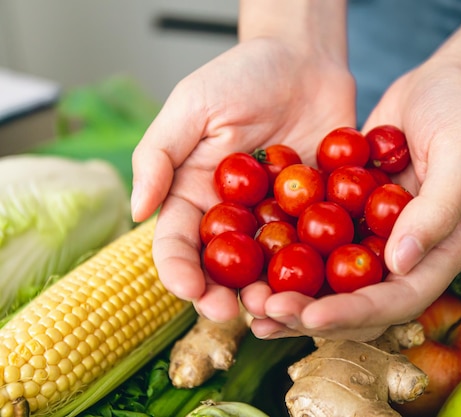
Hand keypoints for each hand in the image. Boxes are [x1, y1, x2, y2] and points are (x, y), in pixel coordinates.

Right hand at [131, 37, 354, 321]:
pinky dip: (318, 265)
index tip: (190, 291)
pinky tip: (322, 282)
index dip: (179, 272)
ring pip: (269, 266)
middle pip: (222, 266)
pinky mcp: (316, 211)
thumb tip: (137, 209)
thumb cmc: (241, 74)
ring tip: (277, 306)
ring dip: (270, 291)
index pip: (178, 243)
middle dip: (223, 294)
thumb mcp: (191, 105)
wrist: (303, 59)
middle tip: (233, 312)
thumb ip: (159, 154)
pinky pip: (316, 243)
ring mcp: (276, 216)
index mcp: (195, 195)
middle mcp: (233, 215)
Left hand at [249, 61, 460, 340]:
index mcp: (445, 250)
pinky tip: (253, 262)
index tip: (309, 318)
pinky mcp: (355, 216)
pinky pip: (322, 244)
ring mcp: (380, 236)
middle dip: (313, 314)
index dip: (356, 313)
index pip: (401, 298)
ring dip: (295, 296)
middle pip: (362, 301)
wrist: (445, 83)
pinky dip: (291, 256)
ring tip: (251, 305)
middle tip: (266, 315)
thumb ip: (438, 209)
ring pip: (336, 281)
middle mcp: (411, 253)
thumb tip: (399, 264)